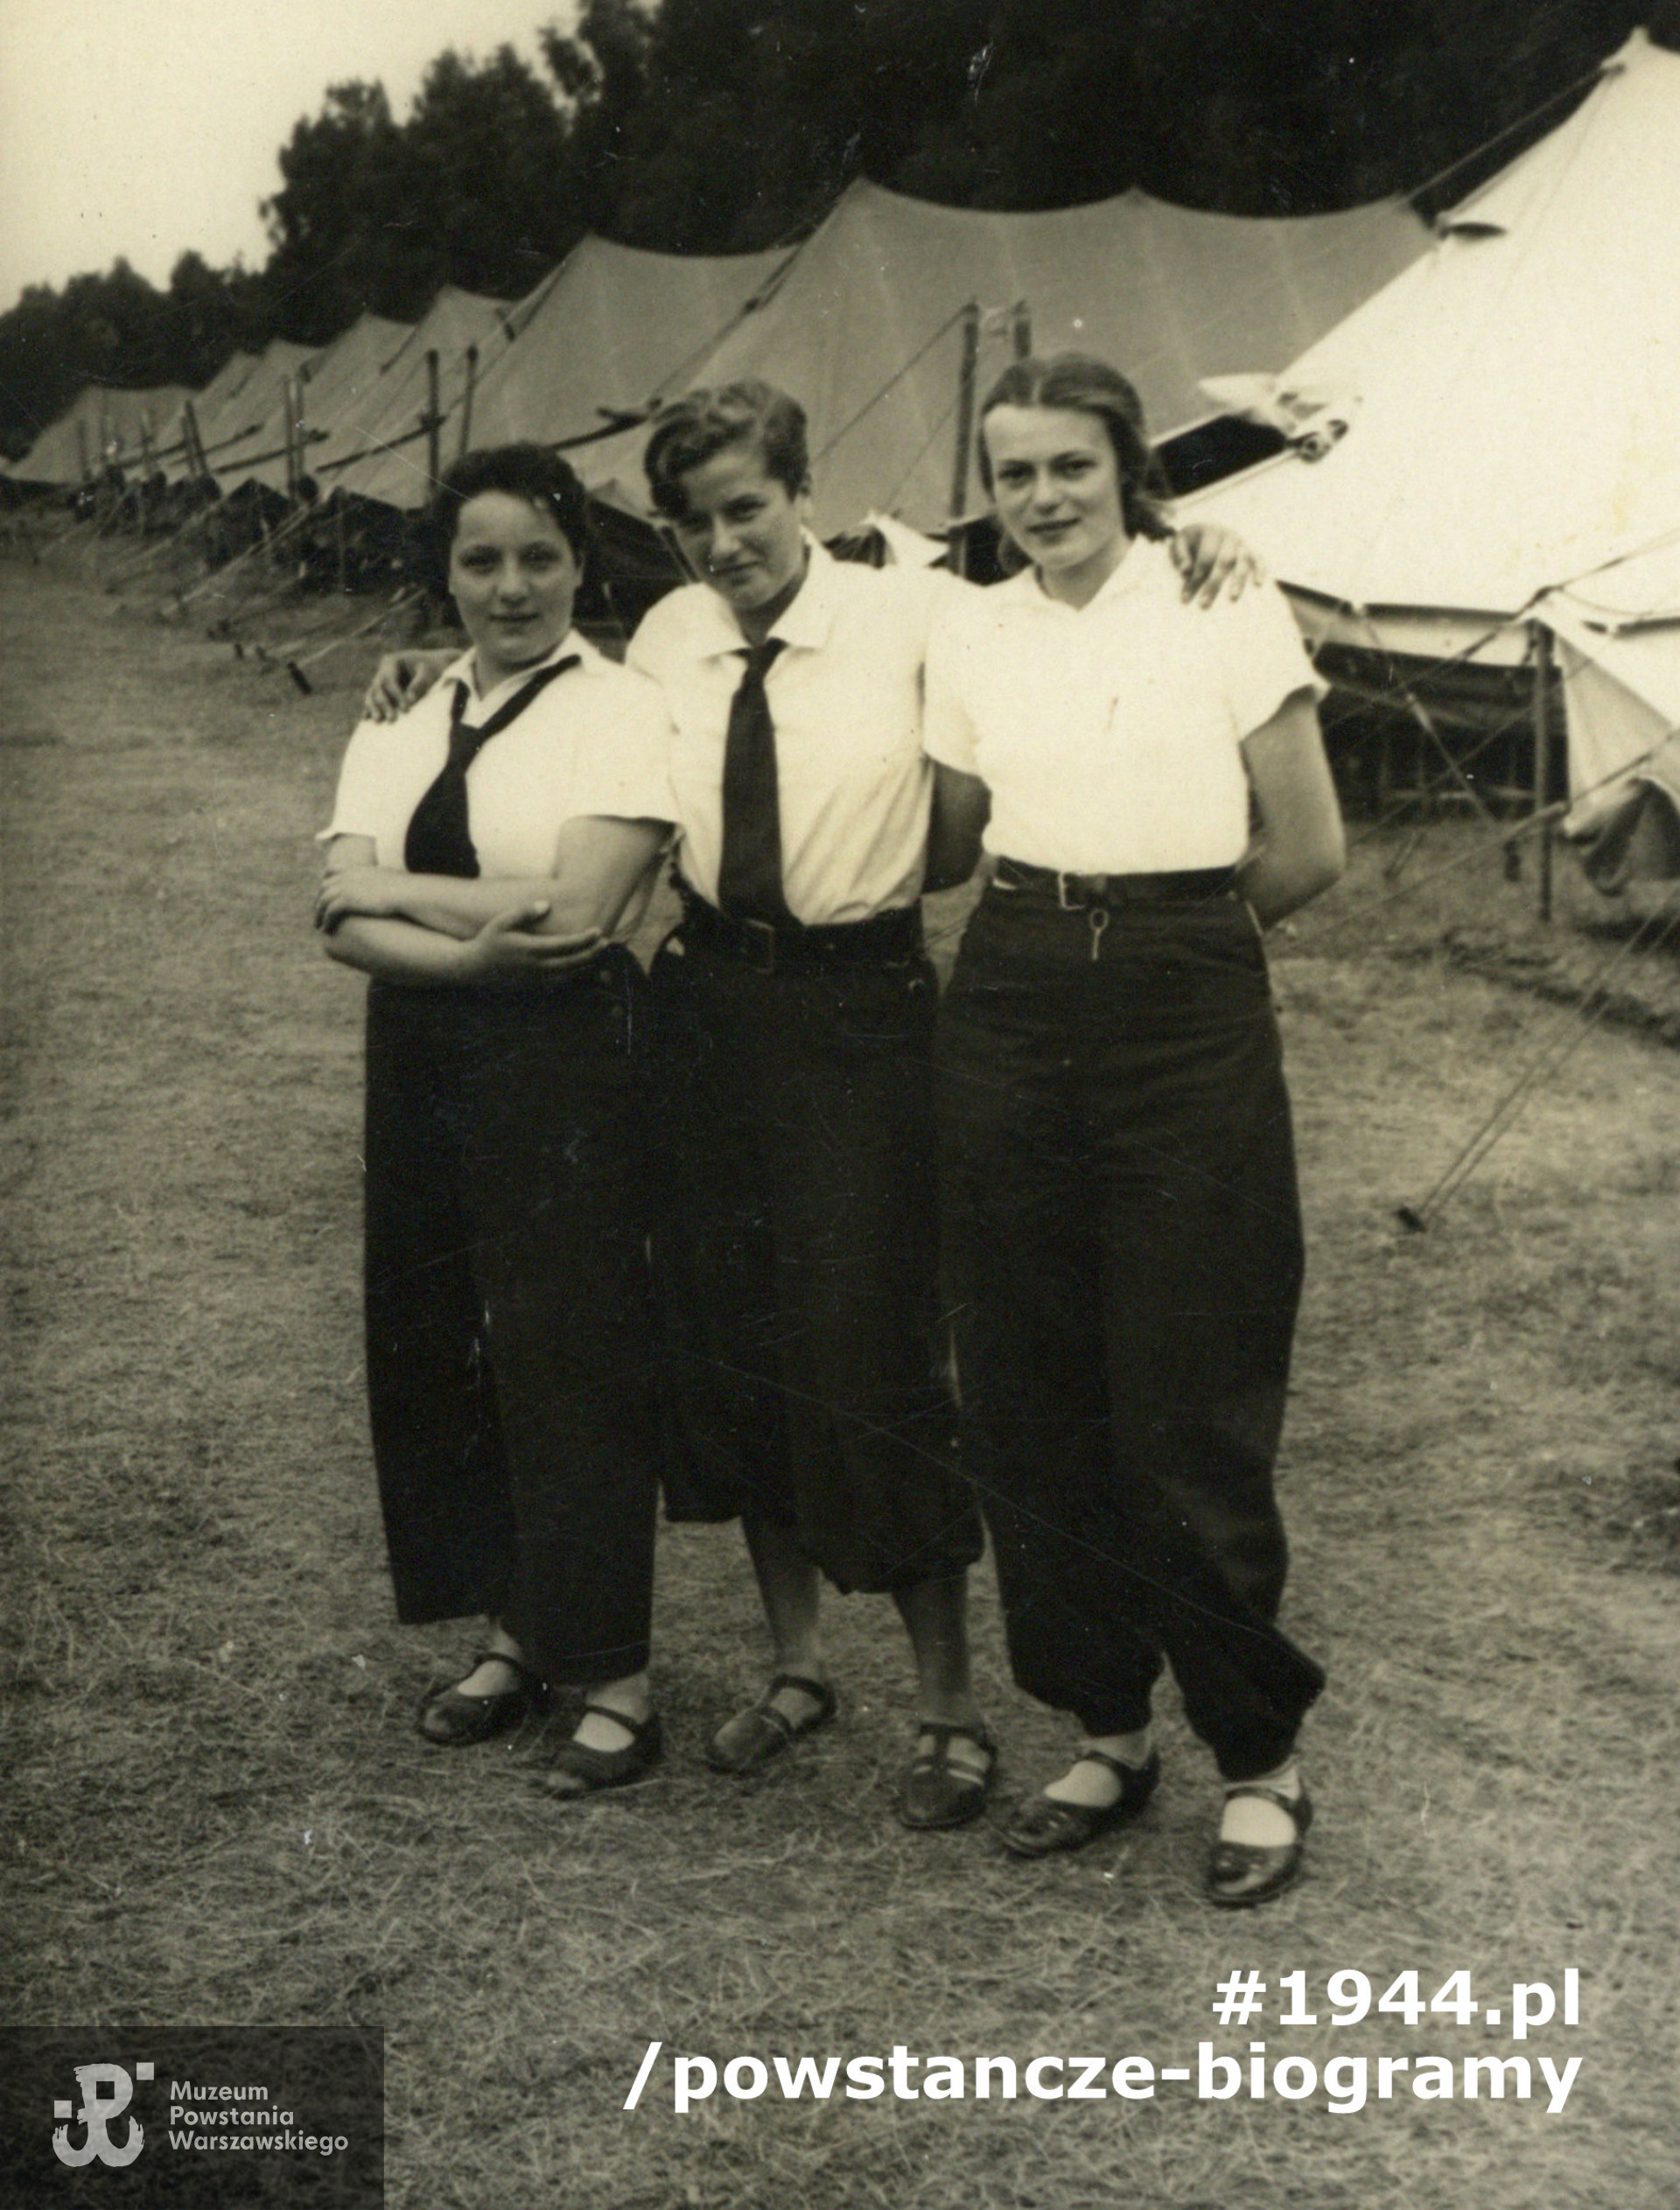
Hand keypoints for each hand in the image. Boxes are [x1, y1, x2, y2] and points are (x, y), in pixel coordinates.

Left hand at [314, 865, 402, 931]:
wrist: (405, 893)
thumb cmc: (404, 889)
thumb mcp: (391, 880)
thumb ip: (383, 881)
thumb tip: (390, 886)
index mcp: (356, 869)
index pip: (332, 870)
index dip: (325, 880)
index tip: (323, 891)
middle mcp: (347, 876)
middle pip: (324, 887)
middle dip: (319, 900)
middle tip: (318, 912)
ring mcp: (346, 887)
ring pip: (324, 900)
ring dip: (319, 913)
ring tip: (318, 925)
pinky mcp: (347, 900)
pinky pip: (330, 911)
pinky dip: (326, 920)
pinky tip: (326, 929)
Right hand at [362, 650, 446, 721]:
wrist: (434, 667)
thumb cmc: (433, 669)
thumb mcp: (429, 674)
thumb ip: (419, 685)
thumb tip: (409, 701)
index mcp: (392, 661)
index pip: (390, 680)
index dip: (396, 695)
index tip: (406, 709)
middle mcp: (383, 671)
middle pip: (378, 688)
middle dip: (384, 704)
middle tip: (392, 719)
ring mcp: (381, 681)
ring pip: (372, 694)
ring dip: (373, 708)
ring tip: (377, 721)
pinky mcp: (383, 692)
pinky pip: (374, 701)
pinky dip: (371, 709)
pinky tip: (368, 719)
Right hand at [455, 904, 603, 982]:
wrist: (475, 968)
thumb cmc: (489, 940)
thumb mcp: (502, 921)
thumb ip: (524, 912)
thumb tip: (546, 904)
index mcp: (531, 949)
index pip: (566, 945)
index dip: (585, 939)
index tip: (599, 931)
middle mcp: (537, 967)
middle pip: (573, 962)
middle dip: (592, 953)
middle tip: (606, 943)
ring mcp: (536, 978)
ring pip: (569, 974)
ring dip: (585, 964)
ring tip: (597, 953)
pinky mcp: (534, 985)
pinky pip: (560, 981)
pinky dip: (573, 974)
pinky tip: (581, 965)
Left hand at [1170, 524, 1264, 606]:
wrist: (1201, 533)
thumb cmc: (1188, 544)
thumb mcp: (1179, 545)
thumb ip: (1180, 556)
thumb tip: (1186, 570)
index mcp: (1209, 531)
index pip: (1204, 558)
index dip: (1195, 578)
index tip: (1185, 599)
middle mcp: (1228, 536)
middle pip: (1224, 560)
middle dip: (1214, 583)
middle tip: (1204, 604)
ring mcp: (1241, 543)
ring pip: (1243, 560)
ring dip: (1238, 580)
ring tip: (1232, 599)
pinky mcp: (1251, 551)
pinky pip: (1259, 559)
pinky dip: (1261, 570)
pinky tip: (1258, 584)